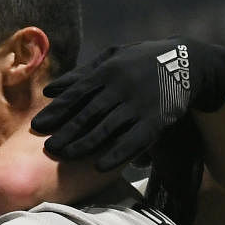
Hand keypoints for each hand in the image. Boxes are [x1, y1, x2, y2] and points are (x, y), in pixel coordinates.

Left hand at [30, 38, 224, 170]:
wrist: (187, 61)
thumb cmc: (140, 60)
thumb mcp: (112, 58)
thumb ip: (81, 74)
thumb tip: (50, 90)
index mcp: (108, 71)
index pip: (77, 94)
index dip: (56, 111)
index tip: (37, 125)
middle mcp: (121, 88)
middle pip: (88, 114)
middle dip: (66, 131)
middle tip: (47, 147)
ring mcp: (139, 105)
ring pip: (107, 128)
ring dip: (84, 144)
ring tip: (65, 156)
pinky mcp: (156, 120)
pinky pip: (134, 141)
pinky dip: (116, 154)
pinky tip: (99, 166)